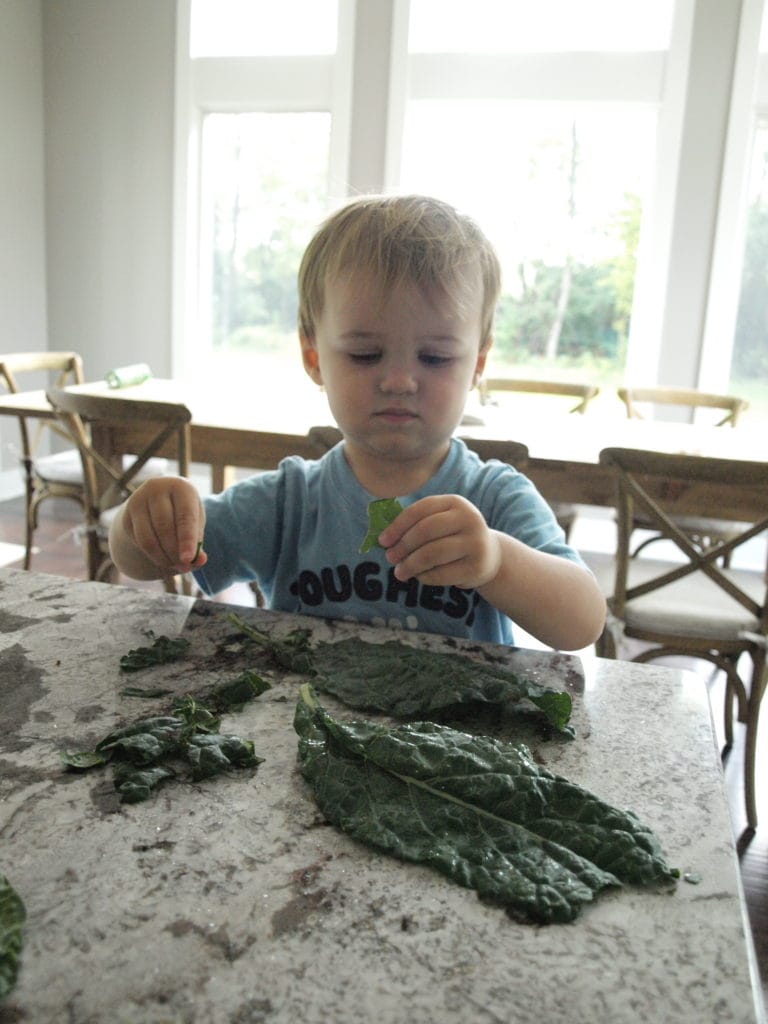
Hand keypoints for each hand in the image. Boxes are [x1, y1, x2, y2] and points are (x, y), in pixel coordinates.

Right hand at [119, 476, 206, 575]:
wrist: (157, 501)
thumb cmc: (183, 513)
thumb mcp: (195, 522)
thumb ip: (197, 542)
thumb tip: (198, 562)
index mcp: (181, 487)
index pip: (185, 516)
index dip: (187, 539)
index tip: (189, 559)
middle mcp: (156, 489)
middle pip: (164, 527)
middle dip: (174, 552)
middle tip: (184, 567)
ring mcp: (138, 501)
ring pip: (148, 538)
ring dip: (162, 557)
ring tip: (174, 566)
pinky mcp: (126, 516)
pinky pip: (138, 542)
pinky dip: (152, 555)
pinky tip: (162, 558)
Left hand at [378, 495, 500, 589]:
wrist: (490, 555)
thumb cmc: (454, 536)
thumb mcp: (441, 522)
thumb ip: (417, 524)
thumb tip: (384, 539)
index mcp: (455, 503)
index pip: (420, 510)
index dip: (398, 525)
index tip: (383, 541)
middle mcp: (469, 519)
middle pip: (425, 531)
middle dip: (403, 546)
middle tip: (390, 558)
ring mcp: (475, 543)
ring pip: (432, 554)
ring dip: (410, 565)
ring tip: (399, 572)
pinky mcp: (476, 566)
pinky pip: (441, 574)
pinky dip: (424, 577)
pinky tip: (418, 577)